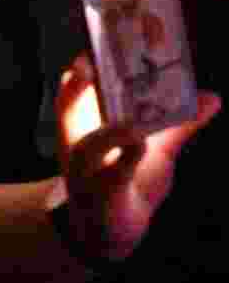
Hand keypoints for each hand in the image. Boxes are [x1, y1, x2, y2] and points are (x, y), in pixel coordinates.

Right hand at [56, 54, 220, 260]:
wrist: (105, 235)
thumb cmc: (123, 185)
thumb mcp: (154, 151)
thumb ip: (177, 126)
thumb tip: (211, 98)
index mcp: (87, 126)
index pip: (76, 87)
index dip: (82, 66)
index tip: (97, 47)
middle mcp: (79, 144)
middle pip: (71, 107)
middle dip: (81, 85)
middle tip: (93, 64)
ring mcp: (87, 172)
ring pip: (90, 146)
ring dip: (109, 132)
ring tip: (131, 122)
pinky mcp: (101, 195)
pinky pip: (112, 176)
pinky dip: (125, 159)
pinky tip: (138, 145)